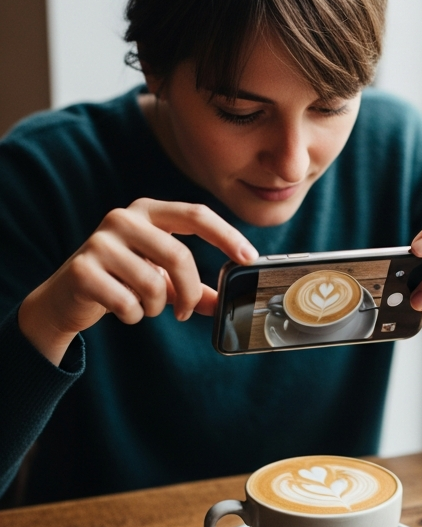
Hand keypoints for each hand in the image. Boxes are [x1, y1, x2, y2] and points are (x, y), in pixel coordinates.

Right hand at [18, 199, 257, 365]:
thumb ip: (194, 288)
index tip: (250, 257)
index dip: (226, 235)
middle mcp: (122, 219)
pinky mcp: (82, 270)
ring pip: (153, 283)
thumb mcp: (162, 279)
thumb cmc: (122, 281)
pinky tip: (122, 309)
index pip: (195, 215)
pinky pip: (128, 302)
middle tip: (188, 311)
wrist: (66, 297)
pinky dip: (133, 315)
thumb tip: (226, 303)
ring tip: (144, 305)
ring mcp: (99, 242)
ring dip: (156, 306)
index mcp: (147, 212)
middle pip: (179, 256)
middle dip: (190, 291)